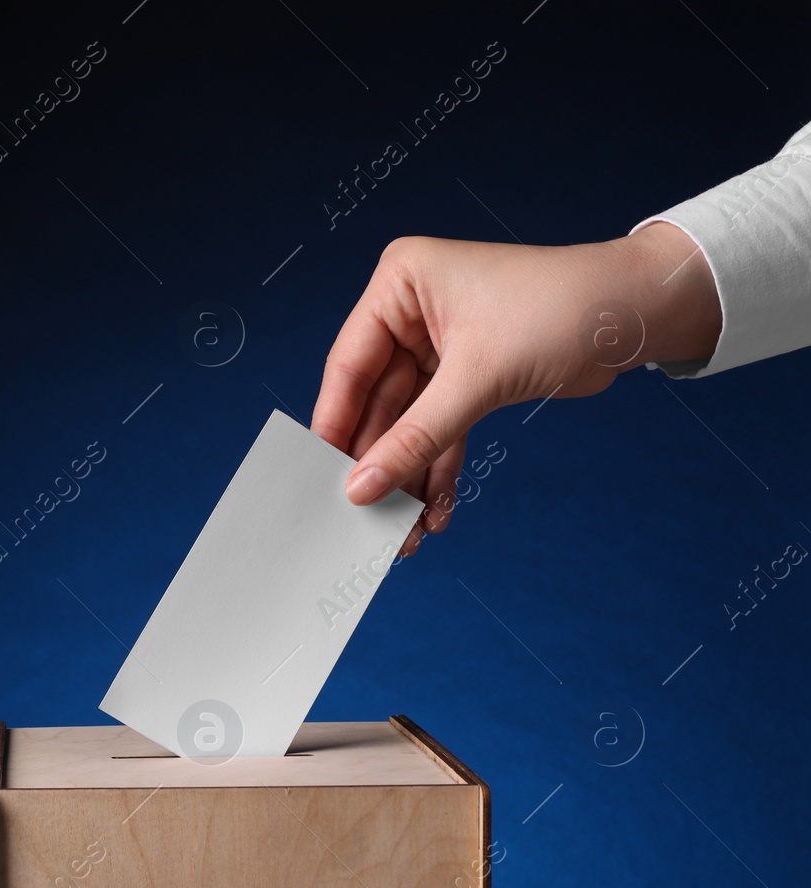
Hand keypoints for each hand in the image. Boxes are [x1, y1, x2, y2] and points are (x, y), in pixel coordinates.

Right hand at [311, 222, 721, 555]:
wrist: (640, 311)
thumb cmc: (562, 308)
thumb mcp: (478, 378)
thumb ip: (415, 436)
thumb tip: (362, 488)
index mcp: (399, 285)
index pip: (350, 365)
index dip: (336, 425)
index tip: (321, 477)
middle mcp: (412, 313)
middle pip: (377, 402)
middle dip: (379, 462)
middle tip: (362, 515)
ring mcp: (439, 347)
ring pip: (410, 423)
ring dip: (408, 475)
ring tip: (402, 528)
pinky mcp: (469, 377)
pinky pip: (442, 430)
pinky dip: (439, 468)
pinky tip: (435, 510)